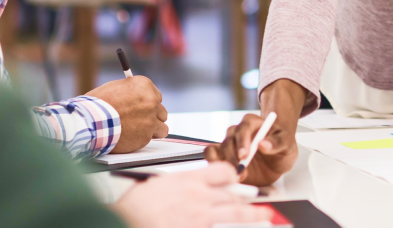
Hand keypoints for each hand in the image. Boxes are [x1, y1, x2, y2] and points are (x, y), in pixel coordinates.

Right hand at [86, 76, 167, 152]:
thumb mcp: (117, 88)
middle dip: (152, 117)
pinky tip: (131, 136)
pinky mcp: (146, 136)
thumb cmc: (99, 104)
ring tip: (140, 131)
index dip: (148, 103)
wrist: (91, 121)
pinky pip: (151, 138)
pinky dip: (142, 139)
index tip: (143, 108)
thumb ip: (132, 92)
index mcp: (144, 85)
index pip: (156, 96)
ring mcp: (150, 120)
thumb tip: (139, 97)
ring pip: (162, 127)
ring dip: (153, 130)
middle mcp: (151, 101)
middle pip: (161, 111)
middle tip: (140, 121)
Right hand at [114, 162, 271, 227]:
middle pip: (232, 195)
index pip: (221, 171)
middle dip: (248, 199)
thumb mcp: (159, 184)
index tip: (235, 179)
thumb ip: (180, 184)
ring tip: (264, 217)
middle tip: (260, 202)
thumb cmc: (136, 207)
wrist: (127, 222)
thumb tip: (188, 186)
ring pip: (234, 214)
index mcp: (188, 180)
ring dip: (251, 215)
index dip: (231, 175)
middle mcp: (199, 198)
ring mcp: (200, 218)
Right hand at [203, 79, 305, 185]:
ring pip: (218, 148)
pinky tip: (226, 175)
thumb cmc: (282, 149)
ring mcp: (229, 144)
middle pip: (229, 138)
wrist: (276, 162)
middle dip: (233, 156)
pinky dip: (214, 164)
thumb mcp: (287, 146)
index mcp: (254, 123)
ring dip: (224, 163)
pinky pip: (211, 155)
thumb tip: (264, 144)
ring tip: (236, 176)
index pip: (244, 126)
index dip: (242, 140)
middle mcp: (238, 132)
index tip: (244, 154)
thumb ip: (277, 143)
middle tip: (240, 170)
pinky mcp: (223, 156)